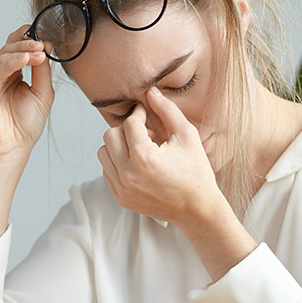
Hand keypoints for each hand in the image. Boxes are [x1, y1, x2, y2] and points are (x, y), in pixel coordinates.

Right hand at [0, 25, 54, 160]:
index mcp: (11, 74)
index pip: (18, 49)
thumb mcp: (42, 92)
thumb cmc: (25, 125)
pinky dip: (10, 63)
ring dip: (22, 51)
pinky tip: (24, 58)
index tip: (46, 37)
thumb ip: (42, 70)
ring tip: (38, 50)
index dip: (31, 40)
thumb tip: (45, 47)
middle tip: (42, 43)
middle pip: (10, 49)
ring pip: (3, 56)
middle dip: (28, 43)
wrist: (13, 148)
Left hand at [97, 87, 225, 226]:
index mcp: (144, 159)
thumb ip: (167, 111)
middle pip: (110, 136)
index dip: (138, 113)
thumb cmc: (196, 172)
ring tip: (143, 150)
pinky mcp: (120, 197)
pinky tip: (140, 164)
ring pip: (104, 153)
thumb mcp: (187, 136)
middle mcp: (127, 175)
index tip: (145, 111)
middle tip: (146, 134)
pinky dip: (119, 162)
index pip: (129, 124)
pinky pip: (107, 170)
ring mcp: (121, 188)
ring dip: (119, 146)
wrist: (197, 210)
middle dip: (126, 129)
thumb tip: (150, 91)